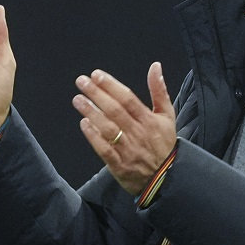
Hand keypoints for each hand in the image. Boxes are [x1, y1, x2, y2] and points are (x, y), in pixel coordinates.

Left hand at [73, 63, 176, 194]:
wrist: (166, 177)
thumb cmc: (164, 142)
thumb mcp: (167, 115)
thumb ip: (159, 90)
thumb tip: (155, 66)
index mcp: (149, 120)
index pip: (128, 98)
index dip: (111, 86)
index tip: (96, 75)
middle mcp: (137, 133)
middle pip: (114, 110)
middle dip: (96, 94)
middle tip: (81, 81)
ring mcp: (127, 149)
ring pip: (107, 128)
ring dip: (91, 112)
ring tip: (77, 99)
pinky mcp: (119, 165)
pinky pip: (104, 149)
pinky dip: (93, 136)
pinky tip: (83, 123)